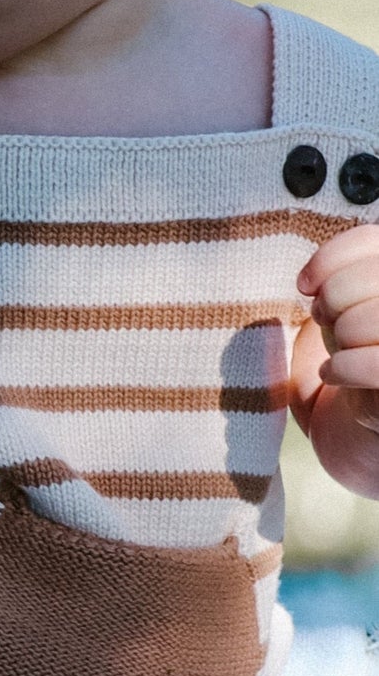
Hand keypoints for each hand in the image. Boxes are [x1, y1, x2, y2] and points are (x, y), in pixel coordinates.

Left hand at [297, 224, 378, 433]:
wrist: (358, 437)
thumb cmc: (349, 365)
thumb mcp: (343, 310)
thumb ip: (345, 277)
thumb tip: (317, 277)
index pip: (373, 238)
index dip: (331, 257)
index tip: (304, 286)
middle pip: (372, 275)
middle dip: (334, 298)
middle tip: (326, 322)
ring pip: (374, 318)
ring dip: (342, 334)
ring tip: (339, 350)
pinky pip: (377, 364)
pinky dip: (344, 367)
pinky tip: (335, 375)